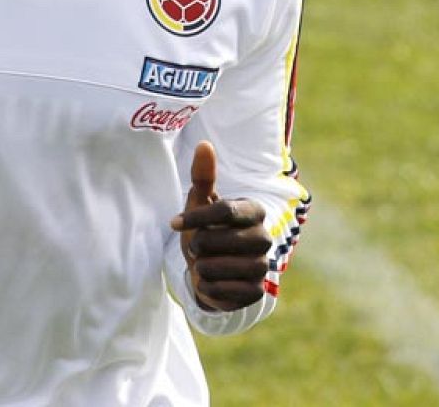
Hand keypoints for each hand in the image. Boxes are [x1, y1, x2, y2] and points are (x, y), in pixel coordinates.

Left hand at [169, 140, 271, 311]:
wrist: (213, 272)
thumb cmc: (207, 232)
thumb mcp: (201, 204)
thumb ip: (203, 176)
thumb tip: (204, 144)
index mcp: (254, 211)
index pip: (223, 209)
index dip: (194, 217)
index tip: (173, 223)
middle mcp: (265, 237)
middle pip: (214, 240)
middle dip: (196, 245)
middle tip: (199, 247)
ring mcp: (263, 266)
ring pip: (213, 267)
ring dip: (200, 267)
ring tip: (207, 264)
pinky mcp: (256, 292)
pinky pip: (219, 290)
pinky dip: (207, 288)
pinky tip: (212, 282)